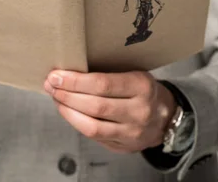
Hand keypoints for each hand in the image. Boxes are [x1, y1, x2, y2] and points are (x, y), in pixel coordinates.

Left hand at [44, 70, 176, 152]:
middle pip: (95, 106)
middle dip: (67, 95)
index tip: (56, 76)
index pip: (102, 84)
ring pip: (92, 126)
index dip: (75, 81)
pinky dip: (77, 123)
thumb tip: (69, 71)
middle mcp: (139, 111)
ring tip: (56, 99)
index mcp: (142, 86)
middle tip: (51, 86)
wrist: (165, 117)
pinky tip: (68, 112)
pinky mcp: (124, 147)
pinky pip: (95, 137)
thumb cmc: (142, 89)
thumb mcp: (133, 73)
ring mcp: (132, 132)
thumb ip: (107, 73)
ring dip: (68, 112)